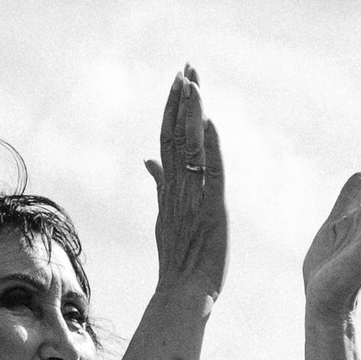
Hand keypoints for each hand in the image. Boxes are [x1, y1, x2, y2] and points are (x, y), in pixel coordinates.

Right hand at [145, 66, 228, 307]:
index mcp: (169, 186)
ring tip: (194, 82)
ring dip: (193, 114)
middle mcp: (178, 187)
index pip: (167, 138)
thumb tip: (147, 161)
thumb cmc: (178, 260)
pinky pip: (211, 174)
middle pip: (175, 134)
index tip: (178, 80)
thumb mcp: (165, 215)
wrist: (182, 293)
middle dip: (182, 99)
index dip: (172, 108)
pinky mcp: (212, 211)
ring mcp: (192, 198)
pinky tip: (210, 125)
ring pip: (189, 147)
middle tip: (187, 66)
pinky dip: (210, 149)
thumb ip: (159, 184)